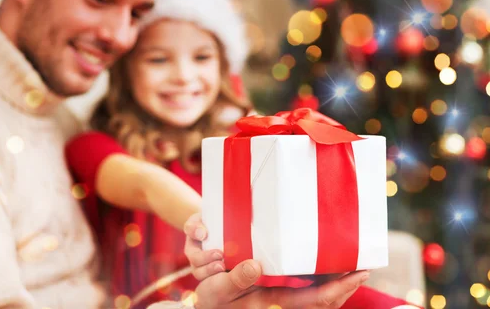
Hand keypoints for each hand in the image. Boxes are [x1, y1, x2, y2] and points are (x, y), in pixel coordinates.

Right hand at [183, 214, 369, 308]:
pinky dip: (323, 280)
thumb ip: (236, 279)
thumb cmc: (212, 297)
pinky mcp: (280, 293)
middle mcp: (284, 304)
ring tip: (353, 266)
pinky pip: (309, 290)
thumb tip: (256, 265)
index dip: (339, 289)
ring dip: (338, 284)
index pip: (315, 301)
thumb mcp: (218, 289)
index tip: (358, 274)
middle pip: (325, 301)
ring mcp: (284, 300)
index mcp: (274, 304)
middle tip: (364, 267)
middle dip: (346, 286)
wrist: (206, 305)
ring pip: (320, 297)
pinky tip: (328, 268)